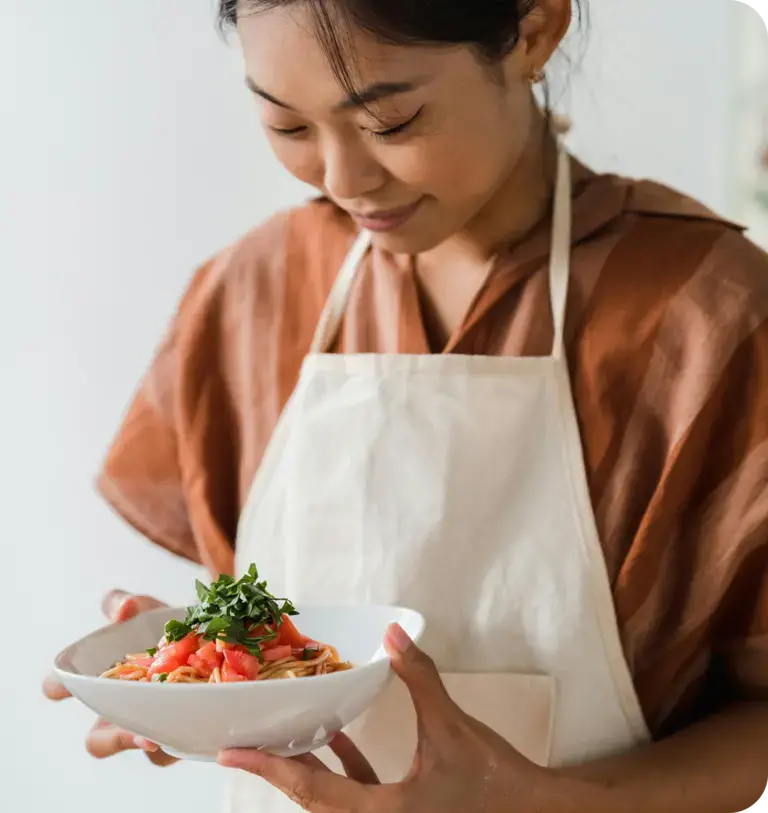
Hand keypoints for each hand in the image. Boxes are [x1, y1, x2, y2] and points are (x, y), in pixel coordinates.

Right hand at [43, 590, 176, 766]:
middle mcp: (116, 710)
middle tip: (129, 730)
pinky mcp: (177, 735)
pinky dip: (179, 737)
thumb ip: (124, 603)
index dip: (55, 687)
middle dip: (113, 738)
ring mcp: (146, 726)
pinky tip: (192, 724)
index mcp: (97, 679)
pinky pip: (172, 746)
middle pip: (97, 740)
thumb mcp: (144, 609)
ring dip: (146, 740)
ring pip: (139, 744)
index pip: (60, 686)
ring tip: (157, 736)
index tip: (60, 687)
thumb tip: (123, 609)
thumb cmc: (162, 626)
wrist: (210, 638)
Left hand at [218, 625, 593, 811]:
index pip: (311, 791)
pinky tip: (337, 742)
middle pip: (312, 800)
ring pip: (332, 802)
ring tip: (283, 738)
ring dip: (307, 771)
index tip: (232, 755)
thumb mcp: (453, 727)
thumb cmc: (496, 784)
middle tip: (245, 744)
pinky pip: (356, 798)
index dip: (268, 770)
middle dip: (278, 770)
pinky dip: (341, 772)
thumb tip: (393, 634)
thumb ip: (420, 678)